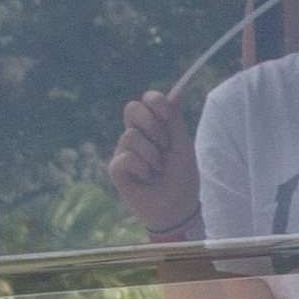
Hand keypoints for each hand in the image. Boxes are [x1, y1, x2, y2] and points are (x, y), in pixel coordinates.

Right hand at [111, 90, 199, 235]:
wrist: (178, 206)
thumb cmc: (182, 176)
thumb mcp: (182, 145)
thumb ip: (175, 120)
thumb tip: (177, 91)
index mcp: (153, 126)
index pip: (146, 100)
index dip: (155, 102)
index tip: (167, 115)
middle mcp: (135, 135)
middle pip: (131, 108)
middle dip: (152, 126)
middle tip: (165, 146)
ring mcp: (123, 150)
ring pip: (130, 136)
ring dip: (152, 155)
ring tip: (158, 170)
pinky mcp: (116, 168)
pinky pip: (126, 157)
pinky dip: (143, 169)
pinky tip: (147, 179)